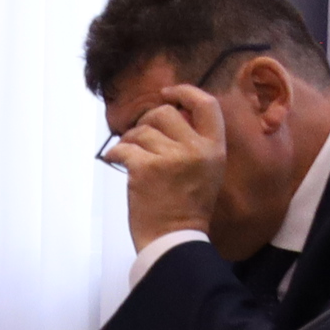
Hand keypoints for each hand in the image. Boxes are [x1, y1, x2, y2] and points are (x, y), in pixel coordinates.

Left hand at [106, 82, 231, 249]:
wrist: (175, 237)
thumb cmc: (186, 206)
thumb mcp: (207, 170)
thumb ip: (195, 142)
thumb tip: (170, 114)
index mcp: (214, 147)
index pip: (206, 104)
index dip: (185, 92)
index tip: (167, 92)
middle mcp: (195, 148)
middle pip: (165, 112)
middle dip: (147, 121)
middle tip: (140, 137)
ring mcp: (170, 157)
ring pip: (141, 130)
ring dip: (130, 140)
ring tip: (130, 156)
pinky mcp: (145, 168)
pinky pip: (123, 147)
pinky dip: (115, 153)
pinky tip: (115, 160)